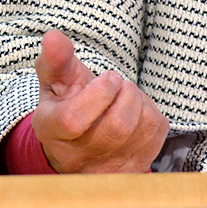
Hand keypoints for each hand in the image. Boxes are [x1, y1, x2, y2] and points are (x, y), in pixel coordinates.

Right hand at [29, 29, 167, 173]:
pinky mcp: (131, 170)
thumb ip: (55, 58)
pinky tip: (136, 112)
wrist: (79, 140)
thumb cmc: (66, 102)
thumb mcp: (55, 80)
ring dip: (140, 101)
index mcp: (50, 130)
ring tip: (126, 96)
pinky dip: (151, 113)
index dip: (98, 94)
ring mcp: (106, 168)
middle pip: (116, 126)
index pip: (72, 119)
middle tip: (120, 82)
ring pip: (140, 129)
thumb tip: (53, 37)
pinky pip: (156, 134)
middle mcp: (76, 157)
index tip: (108, 77)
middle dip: (127, 93)